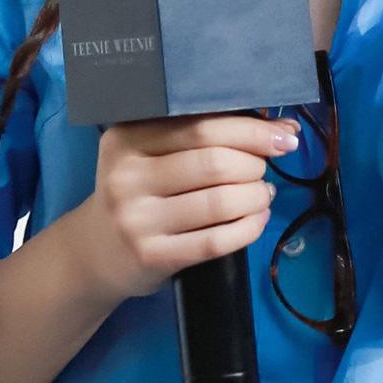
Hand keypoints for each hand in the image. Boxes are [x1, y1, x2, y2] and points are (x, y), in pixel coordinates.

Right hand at [74, 111, 301, 299]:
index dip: (252, 130)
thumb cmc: (137, 194)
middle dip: (255, 164)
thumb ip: (197, 135)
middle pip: (214, 163)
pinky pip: (215, 241)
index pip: (202, 126)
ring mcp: (137, 219)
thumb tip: (277, 127)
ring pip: (220, 202)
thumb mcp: (147, 154)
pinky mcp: (153, 256)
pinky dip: (248, 229)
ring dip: (256, 197)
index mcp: (127, 139)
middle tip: (264, 170)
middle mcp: (126, 176)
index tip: (285, 136)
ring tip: (262, 195)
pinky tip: (257, 220)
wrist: (97, 251)